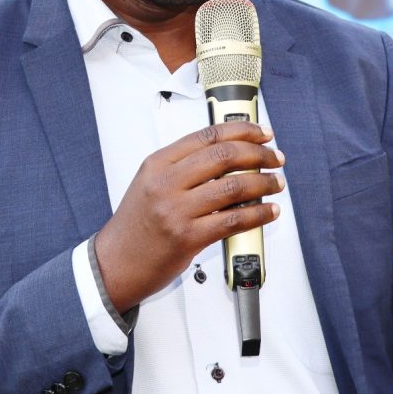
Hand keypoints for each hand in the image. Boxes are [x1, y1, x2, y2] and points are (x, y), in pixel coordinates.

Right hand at [93, 121, 284, 312]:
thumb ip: (184, 167)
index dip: (242, 131)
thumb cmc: (136, 224)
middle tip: (275, 158)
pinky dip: (258, 214)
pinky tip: (269, 211)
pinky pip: (233, 220)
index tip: (262, 134)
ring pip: (234, 187)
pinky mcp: (188, 237)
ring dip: (264, 183)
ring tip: (276, 183)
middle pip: (224, 156)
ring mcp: (176, 210)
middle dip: (259, 155)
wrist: (116, 262)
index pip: (207, 136)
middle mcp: (166, 182)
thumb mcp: (150, 183)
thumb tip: (230, 155)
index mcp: (158, 163)